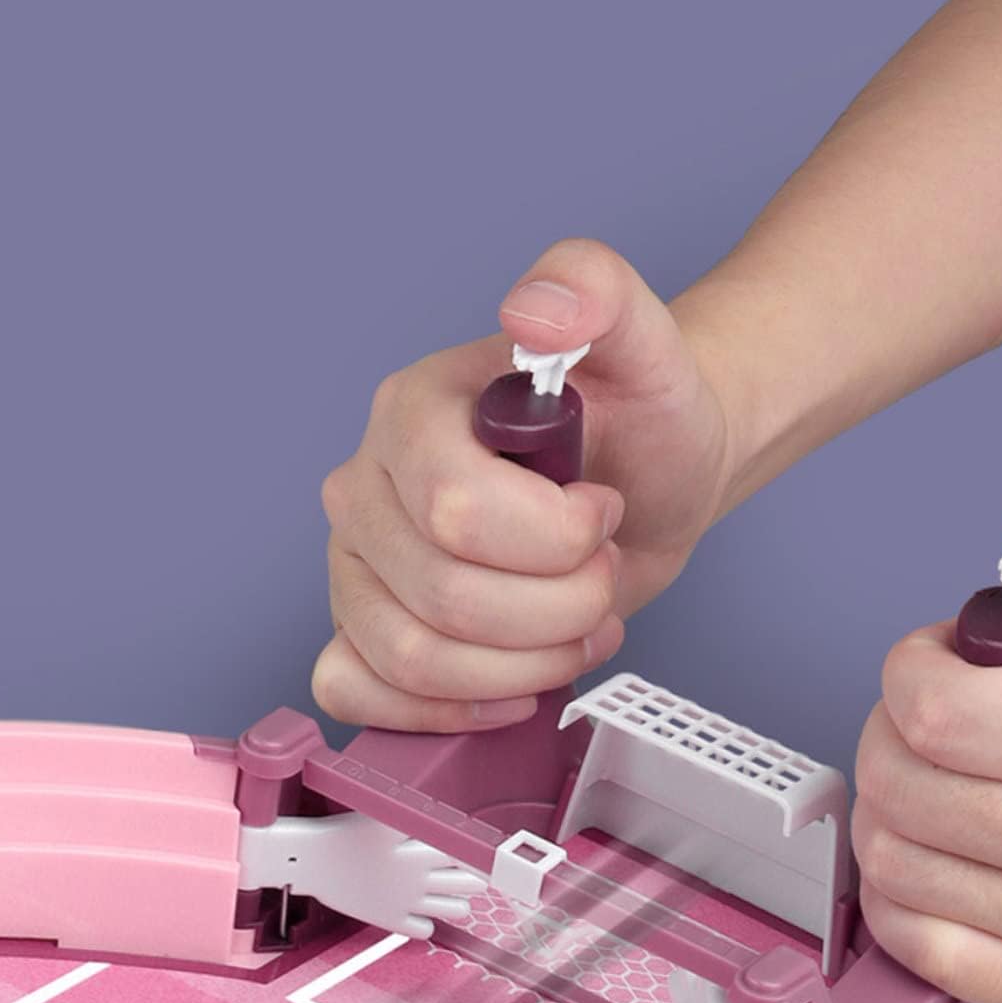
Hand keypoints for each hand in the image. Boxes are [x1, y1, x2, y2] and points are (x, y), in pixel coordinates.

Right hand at [240, 811, 486, 940]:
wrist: (312, 861)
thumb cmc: (345, 833)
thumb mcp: (383, 818)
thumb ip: (417, 819)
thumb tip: (445, 821)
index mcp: (419, 852)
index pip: (466, 856)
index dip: (479, 856)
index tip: (485, 857)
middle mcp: (418, 879)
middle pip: (465, 884)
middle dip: (474, 882)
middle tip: (477, 879)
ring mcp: (405, 901)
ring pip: (451, 911)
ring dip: (458, 906)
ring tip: (459, 902)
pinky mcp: (389, 919)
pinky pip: (422, 930)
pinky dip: (428, 925)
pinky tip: (425, 917)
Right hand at [313, 238, 730, 730]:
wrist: (645, 480)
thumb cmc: (640, 423)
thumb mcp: (645, 347)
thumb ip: (596, 293)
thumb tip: (533, 309)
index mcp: (411, 414)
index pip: (457, 514)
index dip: (552, 539)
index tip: (602, 513)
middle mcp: (366, 488)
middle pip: (443, 600)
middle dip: (557, 609)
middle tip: (600, 574)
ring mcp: (355, 564)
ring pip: (413, 659)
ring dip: (525, 664)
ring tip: (575, 623)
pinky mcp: (362, 627)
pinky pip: (356, 690)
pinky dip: (443, 709)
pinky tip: (509, 684)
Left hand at [853, 486, 1001, 1002]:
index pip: (946, 716)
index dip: (918, 664)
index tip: (945, 649)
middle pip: (908, 783)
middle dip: (894, 722)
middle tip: (938, 700)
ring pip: (898, 861)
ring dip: (891, 799)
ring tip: (943, 767)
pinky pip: (926, 948)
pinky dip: (902, 891)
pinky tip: (942, 844)